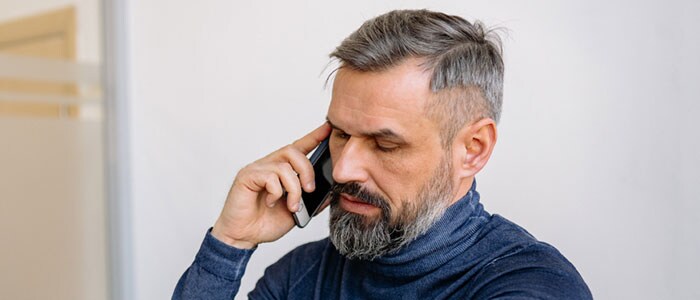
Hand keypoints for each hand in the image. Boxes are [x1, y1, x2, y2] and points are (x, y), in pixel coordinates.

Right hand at [211, 123, 330, 248]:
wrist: (244, 236)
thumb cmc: (265, 222)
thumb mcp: (297, 211)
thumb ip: (312, 200)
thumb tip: (330, 192)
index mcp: (281, 170)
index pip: (299, 147)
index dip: (314, 136)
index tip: (328, 128)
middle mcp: (269, 165)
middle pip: (292, 151)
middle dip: (307, 170)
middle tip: (310, 189)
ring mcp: (257, 169)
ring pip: (283, 167)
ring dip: (293, 189)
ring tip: (292, 206)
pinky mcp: (246, 176)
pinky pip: (269, 177)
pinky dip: (276, 193)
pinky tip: (269, 203)